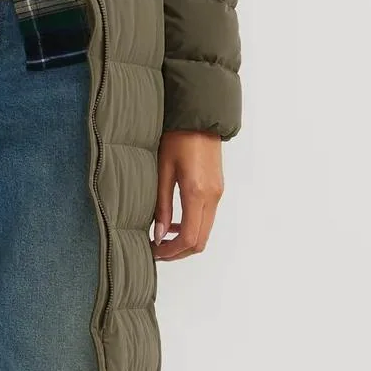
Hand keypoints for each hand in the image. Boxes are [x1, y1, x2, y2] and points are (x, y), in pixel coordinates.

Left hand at [152, 130, 223, 259]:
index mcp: (197, 193)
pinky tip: (173, 222)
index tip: (153, 251)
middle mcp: (212, 197)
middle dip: (178, 252)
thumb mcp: (162, 171)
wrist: (199, 118)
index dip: (171, 251)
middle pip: (200, 241)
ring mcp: (217, 194)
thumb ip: (161, 205)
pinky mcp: (217, 189)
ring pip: (205, 232)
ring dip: (185, 241)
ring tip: (161, 238)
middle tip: (156, 251)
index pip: (189, 237)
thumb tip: (158, 235)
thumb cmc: (177, 138)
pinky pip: (207, 218)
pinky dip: (192, 228)